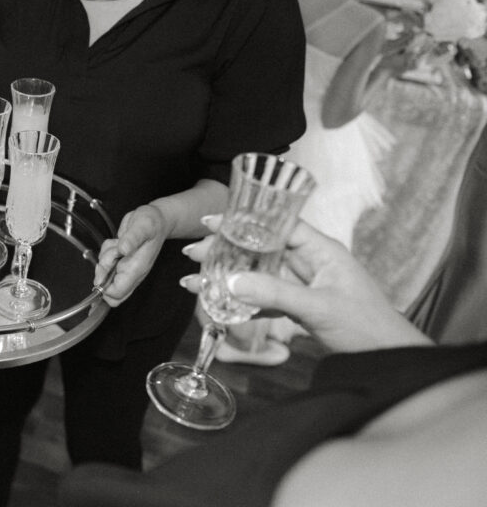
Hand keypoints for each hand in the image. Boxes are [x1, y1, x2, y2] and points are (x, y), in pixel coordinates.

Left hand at [93, 204, 171, 306]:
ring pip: (104, 276)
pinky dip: (105, 253)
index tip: (104, 267)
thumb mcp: (143, 226)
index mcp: (136, 269)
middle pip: (109, 292)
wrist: (156, 219)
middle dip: (102, 274)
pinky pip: (104, 264)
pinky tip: (116, 243)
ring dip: (104, 259)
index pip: (116, 293)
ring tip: (117, 245)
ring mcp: (125, 268)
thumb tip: (123, 249)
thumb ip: (133, 238)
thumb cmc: (152, 223)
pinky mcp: (119, 262)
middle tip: (109, 257)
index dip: (104, 286)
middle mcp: (131, 273)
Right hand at [180, 216, 430, 351]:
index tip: (212, 221)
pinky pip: (264, 297)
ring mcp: (304, 284)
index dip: (244, 221)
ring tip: (194, 278)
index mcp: (321, 250)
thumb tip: (232, 281)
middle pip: (261, 248)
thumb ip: (275, 293)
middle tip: (193, 253)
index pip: (278, 224)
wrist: (388, 359)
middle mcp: (310, 262)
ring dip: (228, 275)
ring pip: (258, 273)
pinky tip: (218, 302)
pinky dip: (241, 300)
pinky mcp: (299, 306)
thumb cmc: (367, 327)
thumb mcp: (319, 307)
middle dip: (226, 249)